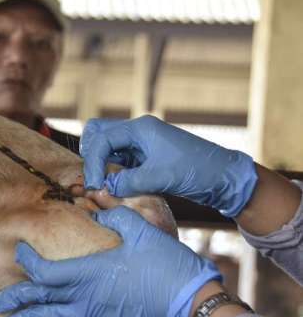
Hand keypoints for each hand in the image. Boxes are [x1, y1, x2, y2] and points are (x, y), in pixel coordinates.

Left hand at [0, 206, 221, 316]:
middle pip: (40, 300)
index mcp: (87, 272)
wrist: (188, 301)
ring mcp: (94, 315)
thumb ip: (112, 210)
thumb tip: (96, 193)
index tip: (18, 250)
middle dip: (15, 301)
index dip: (27, 263)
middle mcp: (84, 297)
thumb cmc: (164, 262)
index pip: (43, 272)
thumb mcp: (139, 228)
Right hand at [79, 115, 257, 216]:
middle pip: (100, 134)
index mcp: (141, 128)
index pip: (102, 139)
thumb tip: (103, 187)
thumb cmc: (197, 171)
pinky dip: (114, 173)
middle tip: (94, 179)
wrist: (224, 178)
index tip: (94, 185)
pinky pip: (120, 161)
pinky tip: (116, 188)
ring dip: (103, 166)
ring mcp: (142, 144)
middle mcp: (139, 132)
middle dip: (92, 157)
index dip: (93, 163)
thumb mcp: (160, 177)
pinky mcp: (146, 159)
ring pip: (109, 149)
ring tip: (104, 187)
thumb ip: (127, 181)